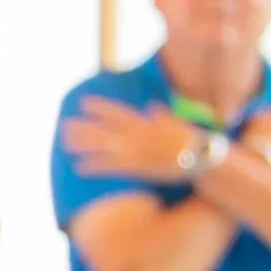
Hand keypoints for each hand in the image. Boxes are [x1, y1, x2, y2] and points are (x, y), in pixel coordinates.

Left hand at [59, 96, 207, 187]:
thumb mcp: (178, 124)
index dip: (100, 107)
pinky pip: (112, 166)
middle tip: (65, 125)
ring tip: (65, 143)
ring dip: (84, 144)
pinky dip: (95, 165)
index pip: (119, 112)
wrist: (206, 158)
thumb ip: (162, 116)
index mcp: (148, 122)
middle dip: (85, 126)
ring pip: (105, 145)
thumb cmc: (196, 143)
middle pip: (107, 128)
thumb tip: (153, 107)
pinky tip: (79, 167)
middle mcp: (139, 134)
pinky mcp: (139, 166)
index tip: (83, 103)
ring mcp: (138, 149)